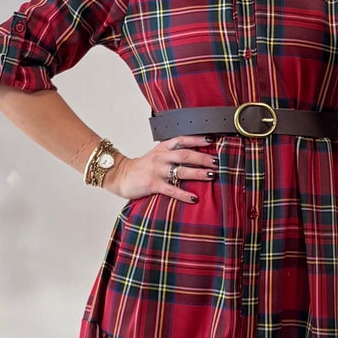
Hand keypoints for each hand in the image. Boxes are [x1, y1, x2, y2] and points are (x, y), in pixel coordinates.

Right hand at [102, 136, 219, 205]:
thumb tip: (195, 154)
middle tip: (216, 162)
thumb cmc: (141, 167)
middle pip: (185, 154)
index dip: (197, 139)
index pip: (182, 139)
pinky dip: (184, 194)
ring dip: (198, 173)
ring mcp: (157, 171)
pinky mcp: (153, 184)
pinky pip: (171, 189)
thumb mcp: (156, 154)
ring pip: (181, 170)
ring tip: (211, 176)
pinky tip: (194, 198)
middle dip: (202, 157)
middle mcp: (160, 157)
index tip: (211, 140)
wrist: (121, 176)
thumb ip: (172, 153)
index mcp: (162, 148)